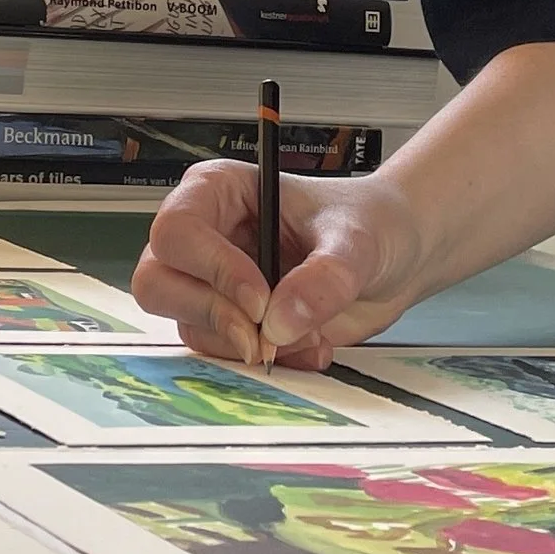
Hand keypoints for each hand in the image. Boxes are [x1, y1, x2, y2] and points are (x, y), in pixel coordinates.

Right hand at [130, 160, 426, 369]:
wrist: (396, 257)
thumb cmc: (370, 223)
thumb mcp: (357, 240)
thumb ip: (324, 276)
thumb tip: (278, 322)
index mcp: (219, 191)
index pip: (177, 231)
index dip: (211, 268)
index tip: (261, 298)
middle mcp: (204, 237)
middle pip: (158, 283)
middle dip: (214, 316)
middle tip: (266, 337)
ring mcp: (211, 284)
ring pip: (189, 327)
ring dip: (247, 345)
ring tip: (310, 336)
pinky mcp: (229, 324)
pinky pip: (221, 355)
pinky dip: (264, 362)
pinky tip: (310, 348)